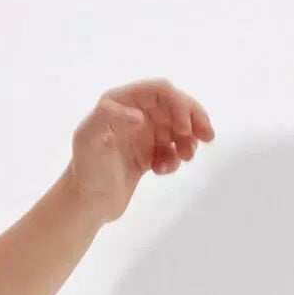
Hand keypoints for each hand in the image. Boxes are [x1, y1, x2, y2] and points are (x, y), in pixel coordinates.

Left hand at [67, 78, 214, 223]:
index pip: (160, 91)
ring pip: (177, 128)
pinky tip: (163, 171)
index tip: (186, 128)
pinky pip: (171, 149)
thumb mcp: (89, 139)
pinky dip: (174, 159)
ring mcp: (141, 134)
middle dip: (193, 119)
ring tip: (185, 158)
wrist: (86, 203)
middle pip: (174, 106)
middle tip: (207, 138)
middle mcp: (132, 113)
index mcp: (119, 102)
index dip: (178, 104)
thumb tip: (139, 116)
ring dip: (188, 140)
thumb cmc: (87, 169)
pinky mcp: (147, 154)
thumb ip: (108, 118)